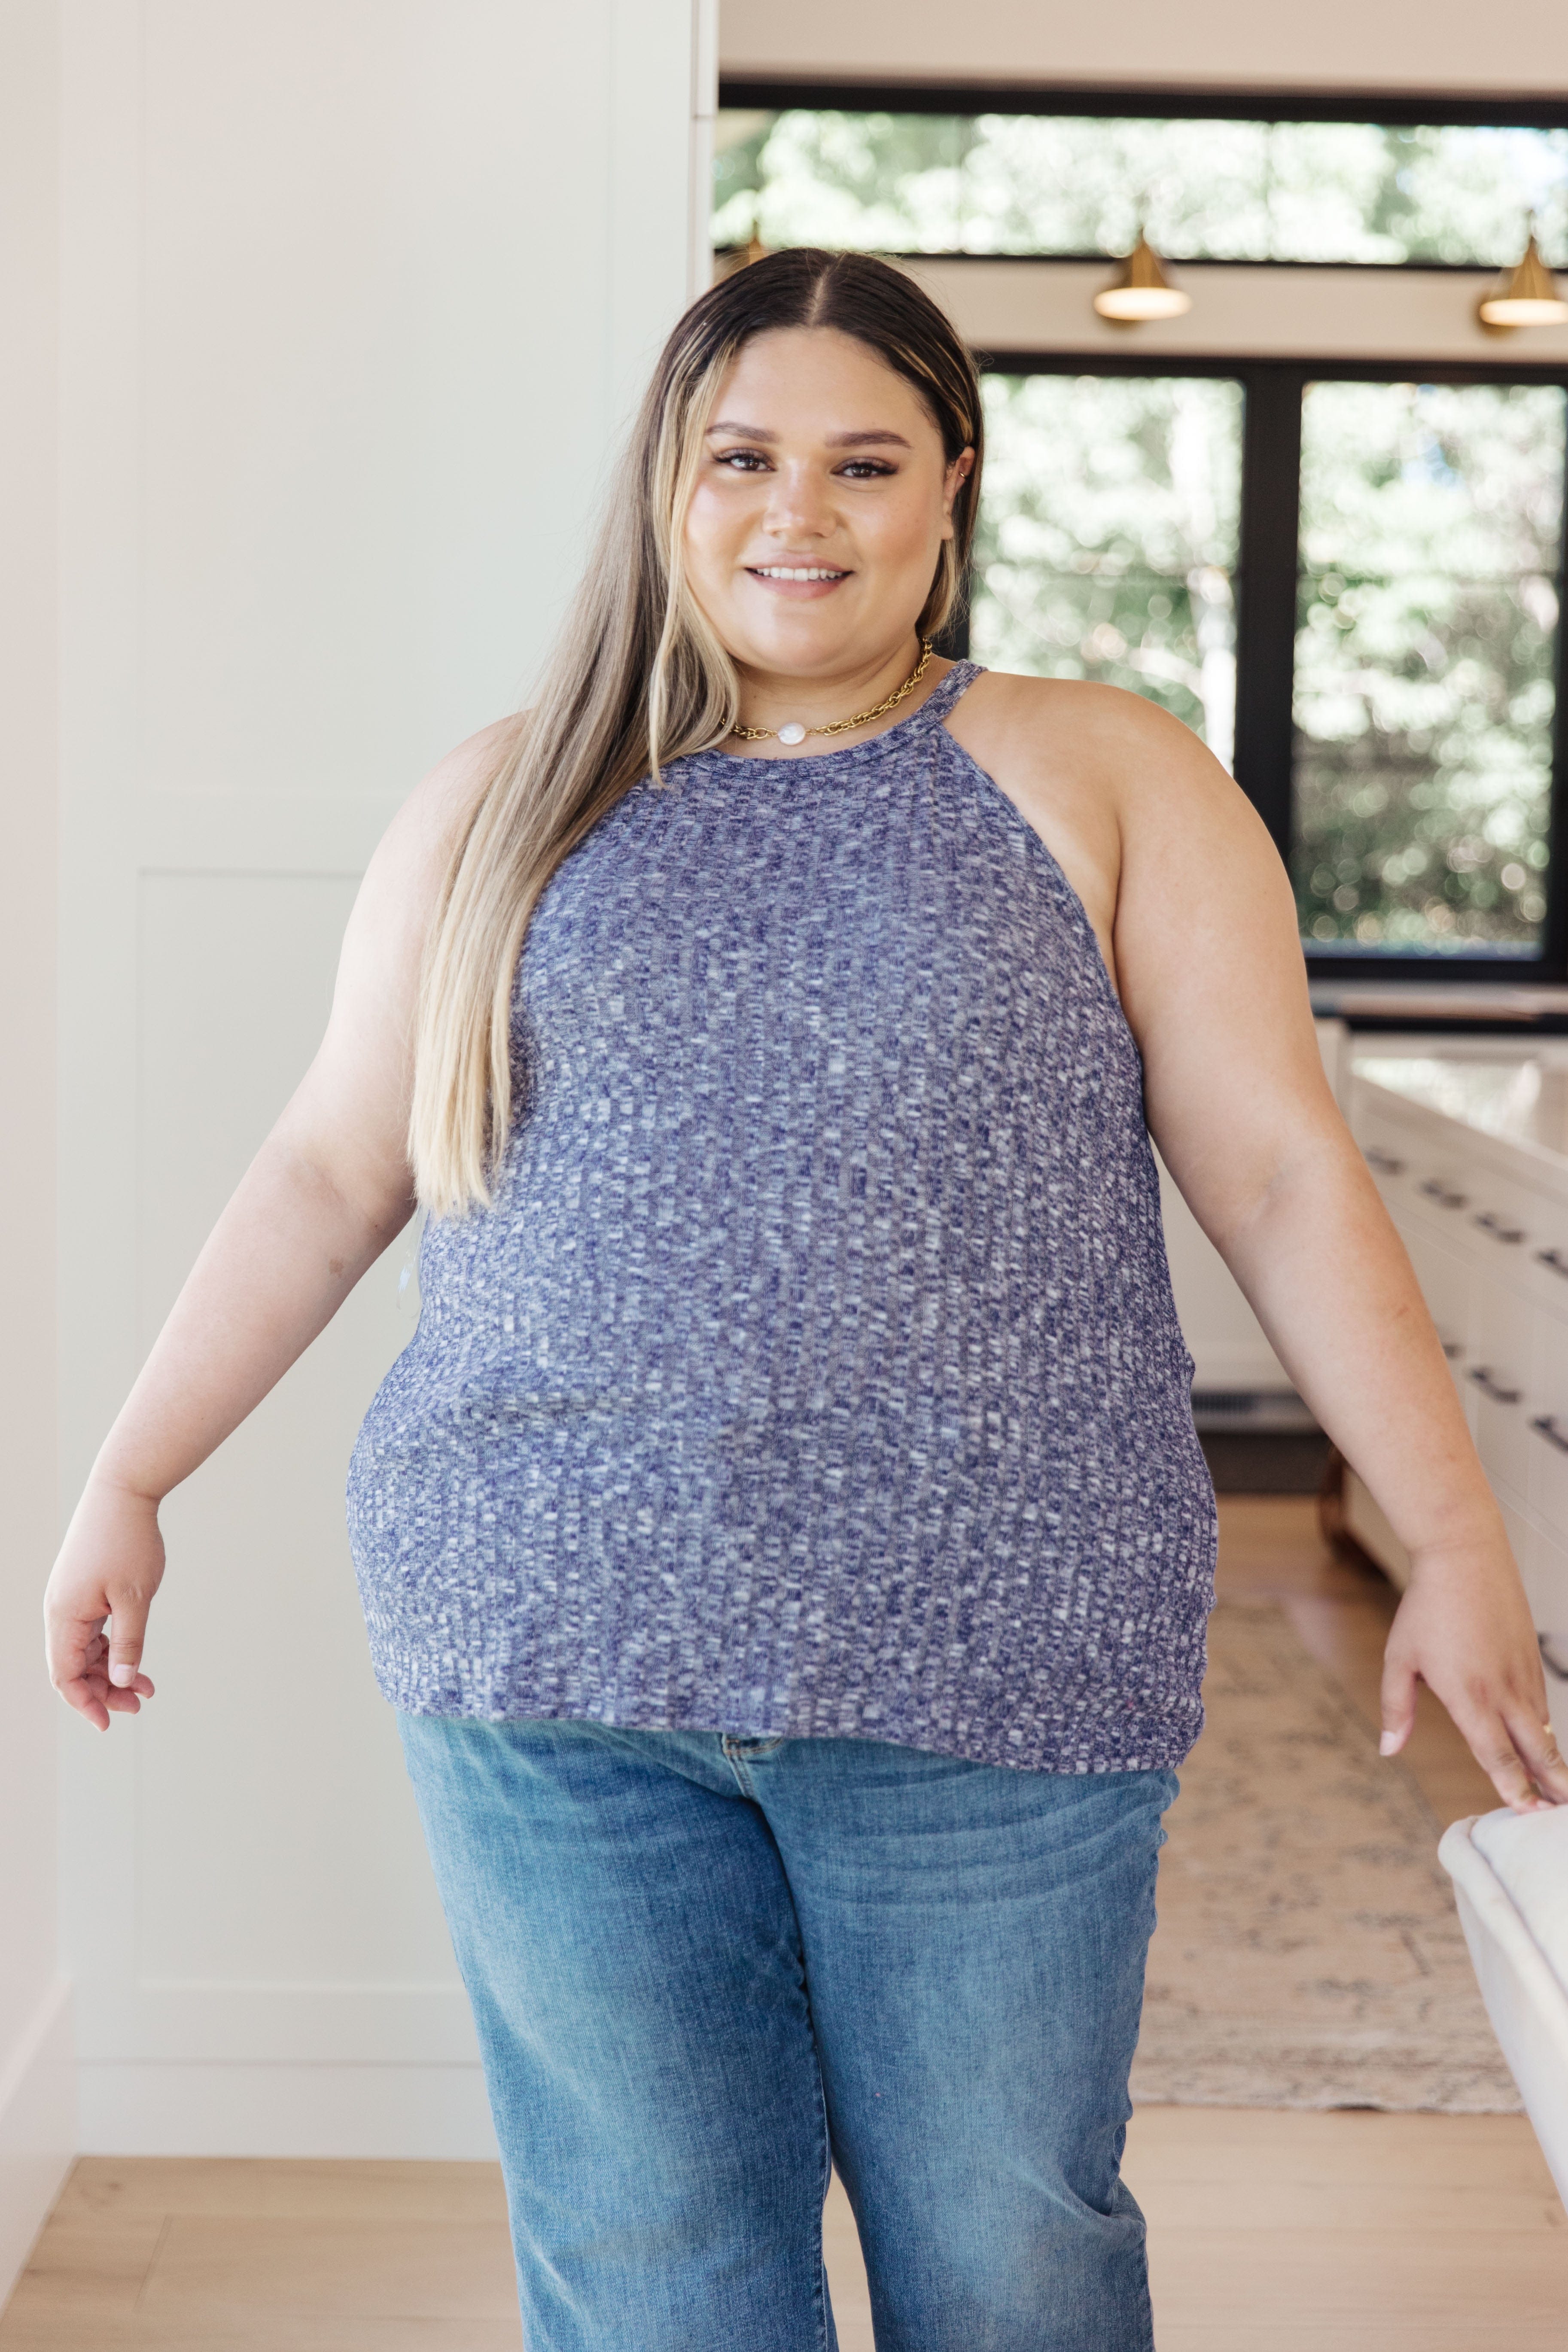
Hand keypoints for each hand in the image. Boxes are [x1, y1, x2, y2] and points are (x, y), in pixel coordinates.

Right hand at [44, 1478, 164, 1730]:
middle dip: (104, 1690)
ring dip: (111, 1670)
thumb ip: (128, 1642)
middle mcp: (60, 1611)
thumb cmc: (128, 1541)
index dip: (85, 1703)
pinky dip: (112, 1647)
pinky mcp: (84, 1590)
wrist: (122, 1492)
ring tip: (146, 1686)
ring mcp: (71, 1600)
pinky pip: (91, 1631)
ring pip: (84, 1650)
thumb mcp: (135, 1597)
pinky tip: (134, 1657)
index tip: (110, 1722)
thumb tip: (121, 1681)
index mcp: (64, 1616)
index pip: (64, 1676)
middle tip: (140, 1703)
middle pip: (74, 1667)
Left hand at [1381, 1532, 1567, 1812]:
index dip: (1512, 1787)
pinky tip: (1548, 1747)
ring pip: (1545, 1729)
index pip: (1496, 1755)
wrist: (1464, 1557)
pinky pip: (1543, 1704)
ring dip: (1555, 1762)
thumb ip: (1397, 1709)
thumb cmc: (1426, 1608)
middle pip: (1536, 1750)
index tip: (1525, 1813)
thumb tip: (1389, 1750)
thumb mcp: (1399, 1658)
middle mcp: (1504, 1691)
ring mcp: (1523, 1674)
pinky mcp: (1532, 1659)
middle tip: (1557, 1816)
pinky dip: (1548, 1730)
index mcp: (1469, 1696)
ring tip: (1562, 1792)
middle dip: (1550, 1786)